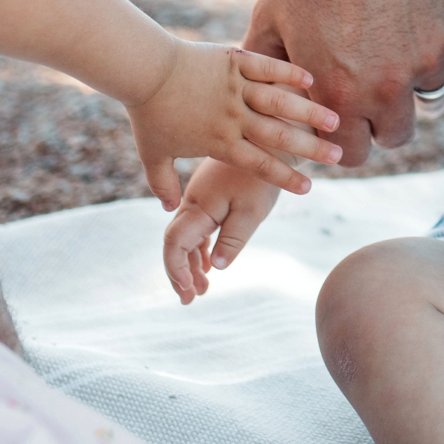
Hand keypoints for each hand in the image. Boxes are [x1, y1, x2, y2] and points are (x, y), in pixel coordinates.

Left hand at [126, 40, 339, 207]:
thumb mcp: (153, 155)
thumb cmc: (147, 113)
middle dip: (311, 148)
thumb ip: (163, 184)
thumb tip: (170, 209)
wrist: (144, 70)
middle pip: (279, 136)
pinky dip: (288, 73)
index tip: (308, 188)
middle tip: (338, 156)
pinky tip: (310, 78)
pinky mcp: (235, 61)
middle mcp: (233, 117)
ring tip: (334, 120)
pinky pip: (267, 67)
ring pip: (280, 103)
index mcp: (219, 141)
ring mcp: (236, 87)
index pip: (259, 164)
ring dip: (309, 112)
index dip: (285, 178)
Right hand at [162, 159, 282, 302]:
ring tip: (202, 290)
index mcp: (198, 207)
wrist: (268, 142)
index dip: (176, 270)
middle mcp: (192, 203)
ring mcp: (199, 200)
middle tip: (190, 300)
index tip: (189, 292)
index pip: (174, 244)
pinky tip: (207, 266)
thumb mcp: (252, 212)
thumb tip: (216, 267)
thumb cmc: (261, 179)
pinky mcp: (209, 197)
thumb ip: (233, 238)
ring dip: (191, 264)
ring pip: (186, 238)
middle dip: (180, 274)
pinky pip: (197, 228)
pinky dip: (200, 249)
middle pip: (175, 244)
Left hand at [244, 0, 443, 165]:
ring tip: (398, 55)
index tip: (346, 121)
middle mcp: (388, 86)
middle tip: (374, 90)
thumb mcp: (270, 23)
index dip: (347, 141)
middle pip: (397, 136)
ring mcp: (429, 58)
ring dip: (416, 86)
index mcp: (340, 94)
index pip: (354, 155)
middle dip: (383, 120)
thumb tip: (261, 107)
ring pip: (432, 100)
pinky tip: (425, 38)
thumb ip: (265, 73)